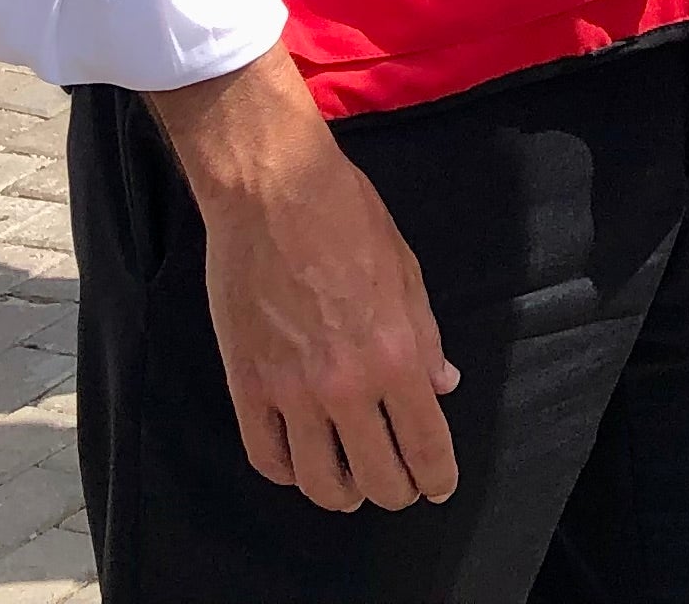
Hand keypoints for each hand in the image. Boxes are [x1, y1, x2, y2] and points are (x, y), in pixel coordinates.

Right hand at [147, 49, 460, 510]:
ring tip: (352, 490)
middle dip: (396, 493)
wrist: (272, 193)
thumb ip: (425, 338)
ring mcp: (290, 391)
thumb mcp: (406, 272)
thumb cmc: (348, 219)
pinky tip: (300, 466)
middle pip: (376, 477)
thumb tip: (442, 386)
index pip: (425, 446)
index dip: (436, 478)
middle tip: (400, 490)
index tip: (439, 488)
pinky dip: (287, 473)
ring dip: (341, 495)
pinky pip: (266, 455)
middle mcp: (346, 386)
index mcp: (396, 356)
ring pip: (318, 481)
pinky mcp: (246, 385)